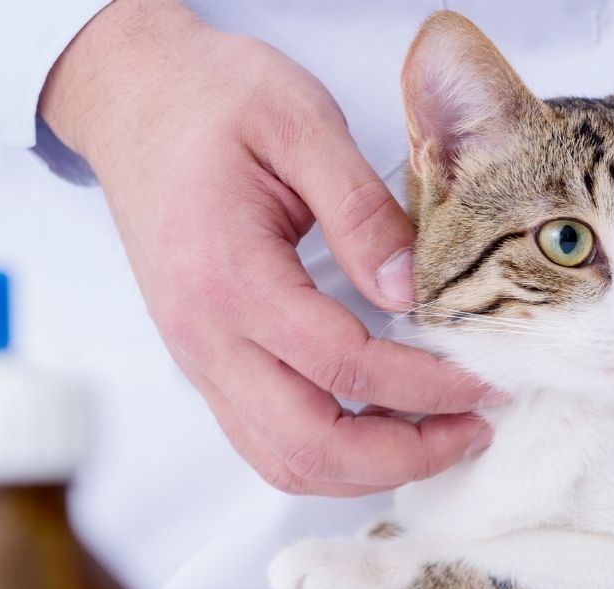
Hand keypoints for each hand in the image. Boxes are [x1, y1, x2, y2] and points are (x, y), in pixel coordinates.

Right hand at [41, 0, 492, 495]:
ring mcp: (197, 356)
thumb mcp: (301, 122)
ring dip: (365, 468)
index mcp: (231, 277)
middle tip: (473, 430)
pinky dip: (330, 453)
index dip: (424, 389)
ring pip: (282, 460)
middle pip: (308, 446)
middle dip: (402, 456)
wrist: (129, 95)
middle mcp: (204, 335)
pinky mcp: (202, 359)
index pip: (344, 368)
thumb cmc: (209, 98)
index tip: (484, 383)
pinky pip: (265, 438)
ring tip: (439, 436)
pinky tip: (384, 424)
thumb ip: (360, 210)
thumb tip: (410, 292)